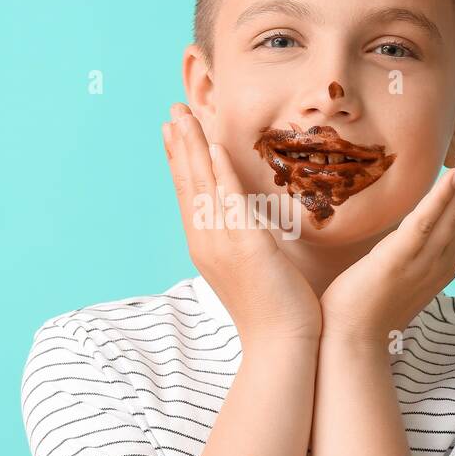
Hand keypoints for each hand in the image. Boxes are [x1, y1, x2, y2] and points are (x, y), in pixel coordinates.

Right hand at [162, 102, 321, 345]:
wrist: (281, 345)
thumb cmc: (273, 310)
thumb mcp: (251, 268)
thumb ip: (242, 241)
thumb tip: (243, 224)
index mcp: (206, 245)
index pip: (188, 193)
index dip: (180, 159)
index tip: (174, 130)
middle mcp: (206, 241)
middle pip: (187, 183)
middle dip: (180, 144)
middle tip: (173, 110)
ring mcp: (222, 244)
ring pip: (202, 186)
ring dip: (192, 147)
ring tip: (184, 116)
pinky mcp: (246, 247)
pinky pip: (229, 201)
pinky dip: (221, 173)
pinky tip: (214, 147)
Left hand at [320, 126, 454, 344]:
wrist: (350, 341)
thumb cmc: (368, 308)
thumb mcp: (399, 272)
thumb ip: (413, 248)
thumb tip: (413, 229)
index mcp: (445, 262)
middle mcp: (444, 261)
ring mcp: (426, 261)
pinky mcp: (401, 260)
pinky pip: (427, 224)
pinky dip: (444, 198)